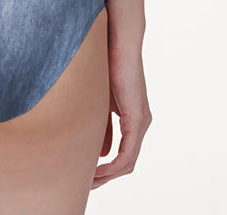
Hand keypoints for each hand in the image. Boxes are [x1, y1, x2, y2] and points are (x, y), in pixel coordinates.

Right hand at [91, 44, 151, 188]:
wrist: (118, 42)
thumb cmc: (107, 63)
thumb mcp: (100, 100)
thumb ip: (102, 125)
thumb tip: (100, 152)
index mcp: (133, 118)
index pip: (122, 153)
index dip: (104, 167)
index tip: (86, 173)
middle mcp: (141, 123)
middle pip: (125, 163)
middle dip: (105, 176)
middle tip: (85, 185)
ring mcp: (141, 122)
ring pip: (127, 162)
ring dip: (107, 175)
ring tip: (88, 181)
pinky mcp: (137, 119)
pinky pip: (128, 154)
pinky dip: (113, 166)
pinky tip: (98, 170)